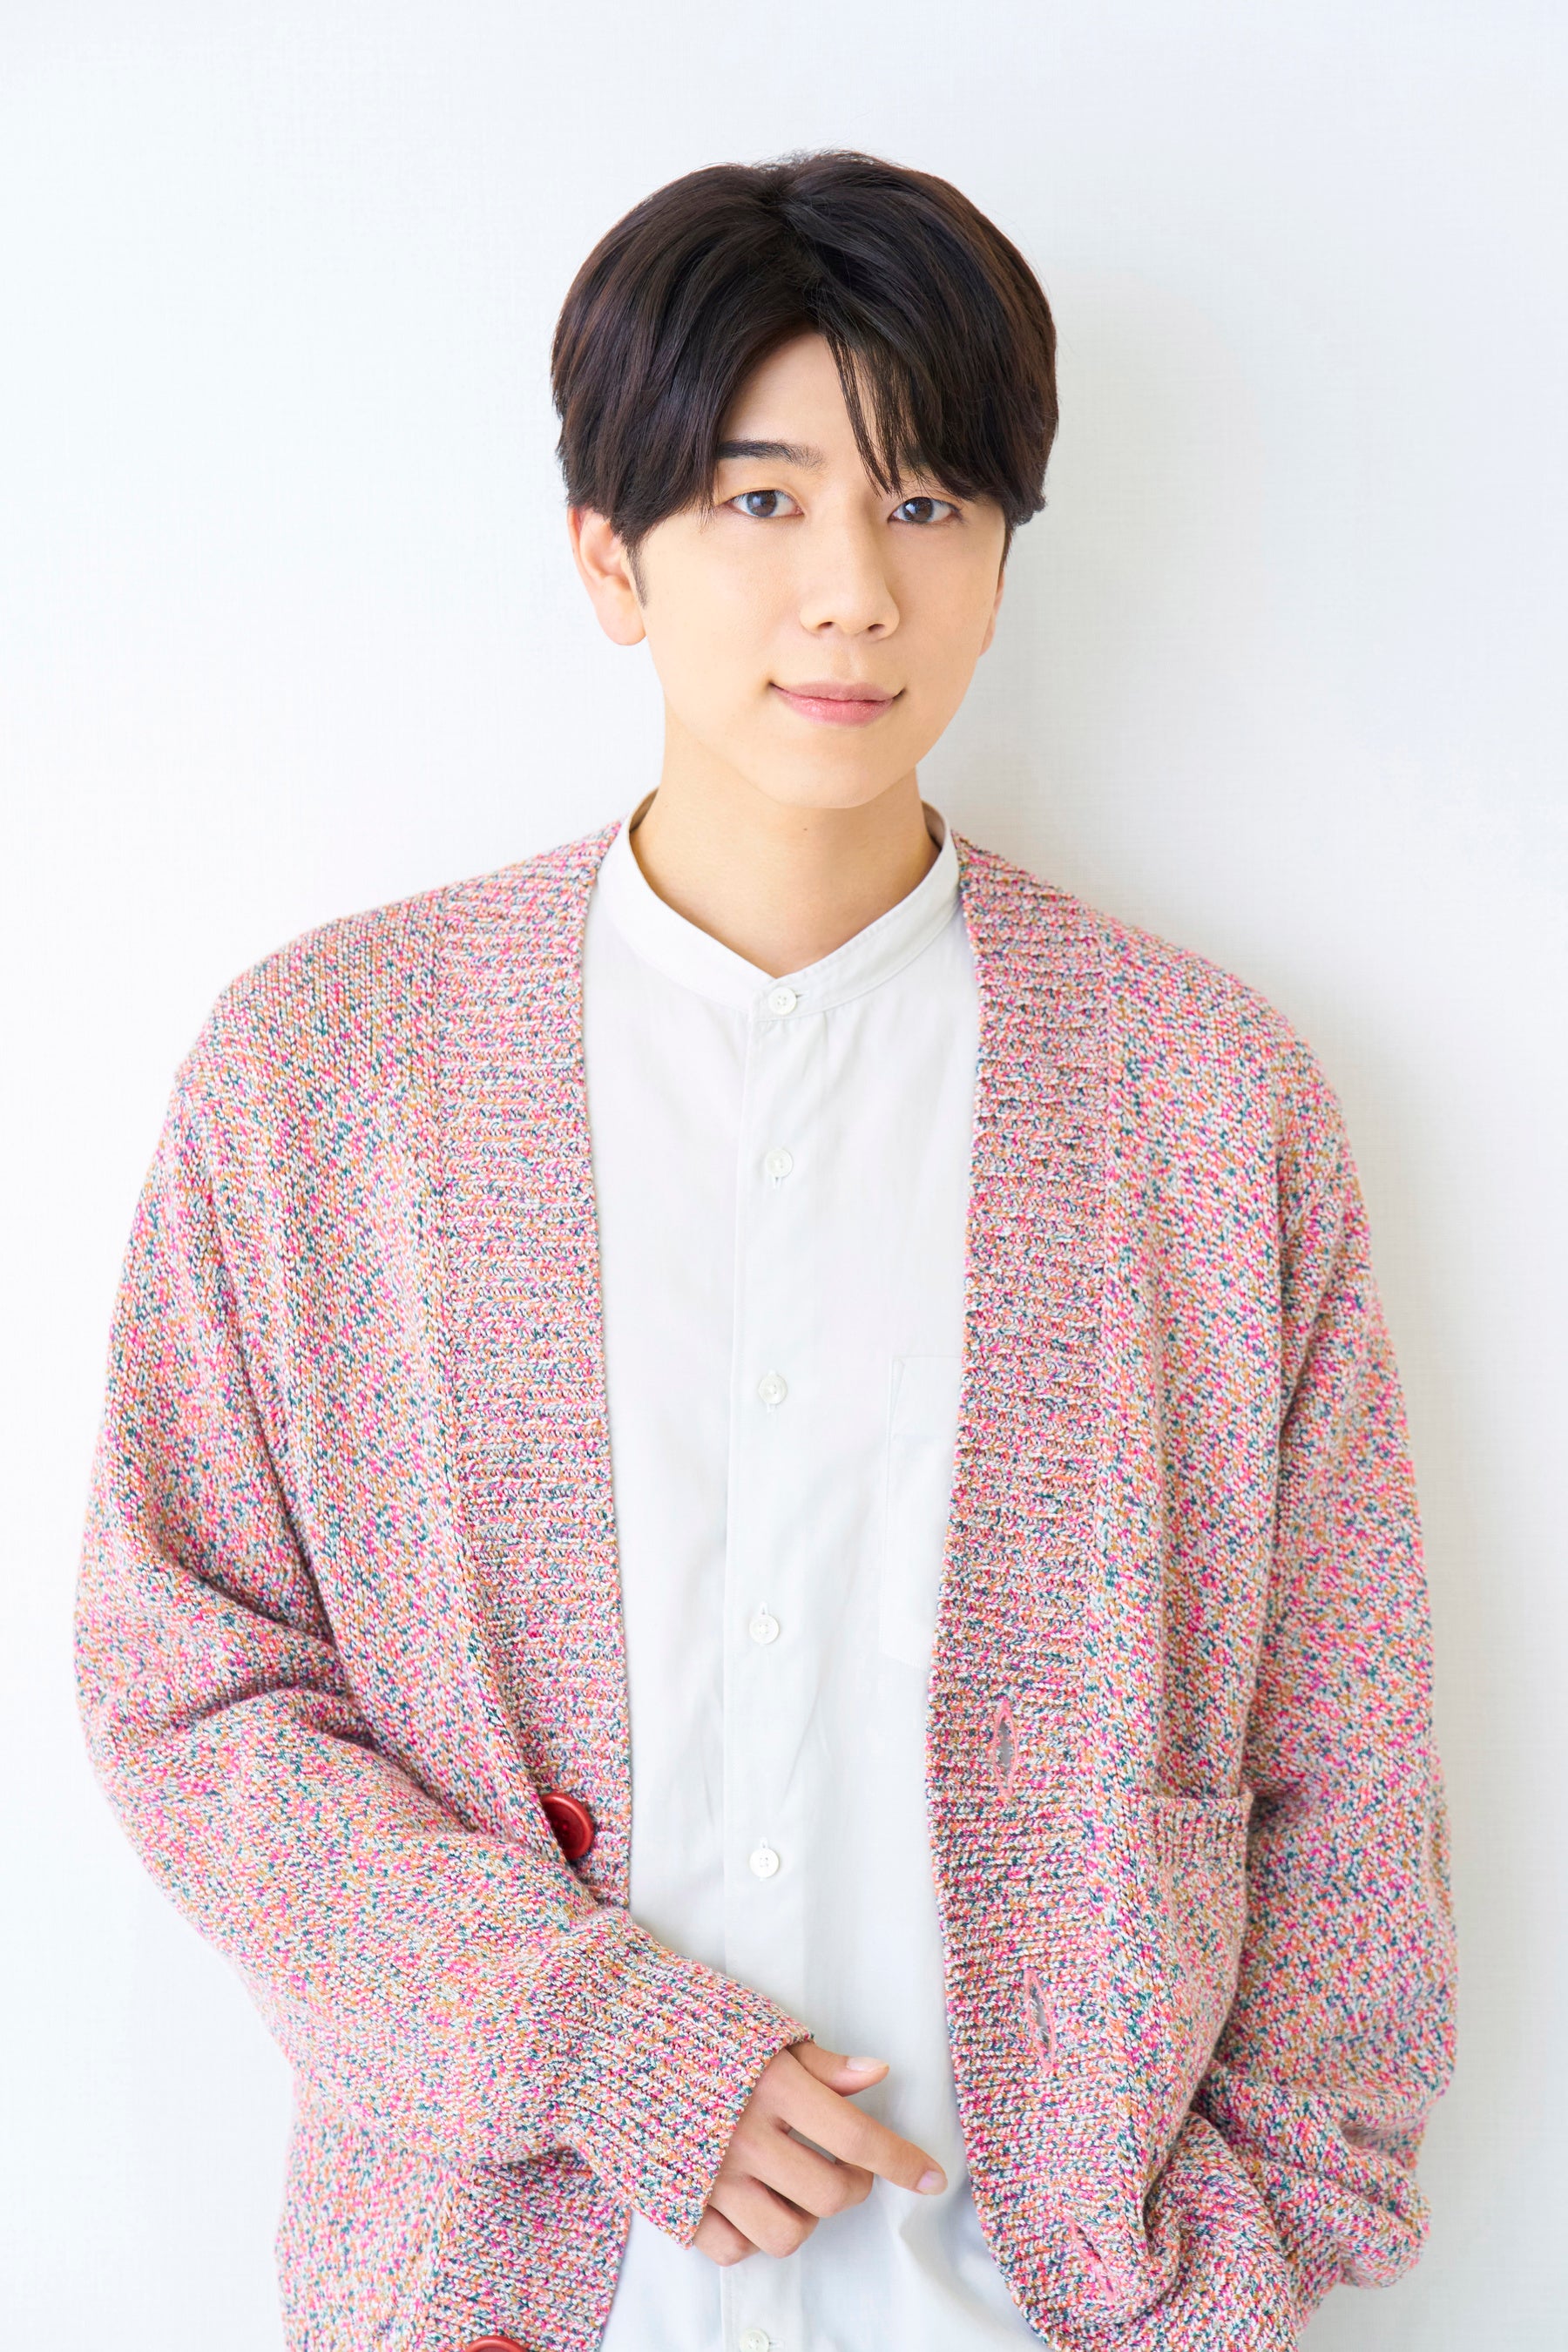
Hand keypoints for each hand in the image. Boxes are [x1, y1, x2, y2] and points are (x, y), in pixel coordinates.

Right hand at [692, 2040, 945, 2266]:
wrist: (599, 2037)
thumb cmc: (685, 2023)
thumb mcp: (757, 2029)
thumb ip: (818, 2063)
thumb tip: (876, 2073)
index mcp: (770, 2087)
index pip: (855, 2136)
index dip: (901, 2161)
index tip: (932, 2178)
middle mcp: (743, 2138)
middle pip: (830, 2194)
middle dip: (853, 2186)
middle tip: (845, 2165)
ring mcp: (709, 2177)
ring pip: (787, 2233)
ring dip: (805, 2215)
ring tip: (795, 2183)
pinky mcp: (676, 2205)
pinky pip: (734, 2249)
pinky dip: (752, 2233)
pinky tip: (750, 2199)